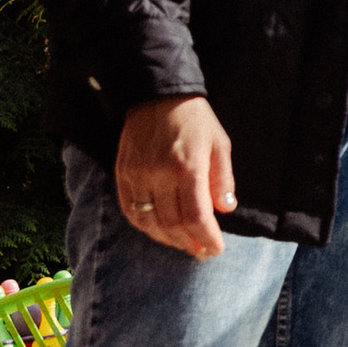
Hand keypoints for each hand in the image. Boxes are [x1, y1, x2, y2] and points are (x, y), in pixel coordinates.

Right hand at [116, 95, 236, 256]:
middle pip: (172, 225)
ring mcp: (137, 175)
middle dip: (190, 244)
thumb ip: (222, 179)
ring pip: (149, 223)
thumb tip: (225, 210)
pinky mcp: (122, 173)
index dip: (207, 238)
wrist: (157, 95)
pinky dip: (145, 227)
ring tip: (184, 245)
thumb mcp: (219, 144)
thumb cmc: (195, 119)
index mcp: (187, 167)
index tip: (216, 249)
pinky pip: (130, 211)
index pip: (196, 217)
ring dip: (168, 240)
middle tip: (201, 252)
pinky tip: (159, 232)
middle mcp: (159, 175)